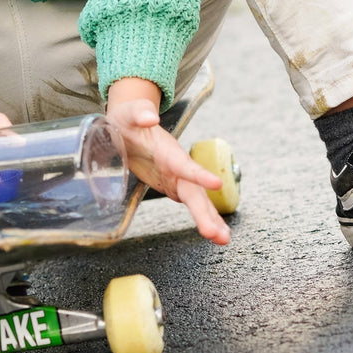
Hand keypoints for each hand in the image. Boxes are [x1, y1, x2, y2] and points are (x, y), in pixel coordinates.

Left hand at [105, 79, 230, 245]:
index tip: (216, 184)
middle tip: (216, 234)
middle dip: (206, 213)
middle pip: (194, 192)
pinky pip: (192, 205)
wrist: (130, 123)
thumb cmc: (129, 118)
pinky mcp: (174, 186)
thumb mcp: (129, 114)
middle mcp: (178, 166)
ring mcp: (178, 178)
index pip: (184, 165)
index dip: (199, 175)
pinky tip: (215, 235)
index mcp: (168, 151)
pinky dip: (205, 220)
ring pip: (197, 201)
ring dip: (211, 220)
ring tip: (223, 240)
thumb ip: (140, 113)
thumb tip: (150, 117)